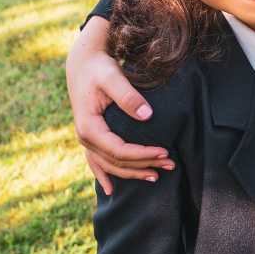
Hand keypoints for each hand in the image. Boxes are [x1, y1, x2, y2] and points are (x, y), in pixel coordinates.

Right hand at [66, 17, 172, 193]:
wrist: (83, 62)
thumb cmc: (99, 68)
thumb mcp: (113, 78)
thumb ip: (129, 97)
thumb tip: (148, 116)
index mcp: (88, 127)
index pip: (119, 150)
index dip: (143, 154)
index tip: (165, 151)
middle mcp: (84, 137)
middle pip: (117, 161)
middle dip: (144, 165)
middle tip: (171, 164)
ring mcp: (86, 139)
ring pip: (109, 165)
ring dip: (132, 172)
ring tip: (156, 176)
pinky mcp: (92, 136)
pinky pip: (97, 162)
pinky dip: (105, 175)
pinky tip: (111, 190)